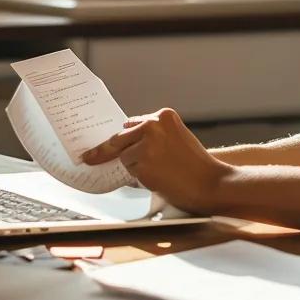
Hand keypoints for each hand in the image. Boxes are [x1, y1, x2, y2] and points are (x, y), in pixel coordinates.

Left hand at [81, 108, 230, 214]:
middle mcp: (153, 124)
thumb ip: (154, 138)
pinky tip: (157, 178)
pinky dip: (137, 177)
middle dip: (105, 150)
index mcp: (164, 116)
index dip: (121, 136)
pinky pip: (129, 171)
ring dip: (134, 167)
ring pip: (124, 156)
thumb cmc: (195, 166)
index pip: (133, 124)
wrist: (210, 183)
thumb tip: (125, 148)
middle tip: (88, 157)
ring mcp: (146, 143)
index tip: (104, 141)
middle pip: (120, 137)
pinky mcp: (141, 162)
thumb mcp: (177, 139)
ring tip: (160, 172)